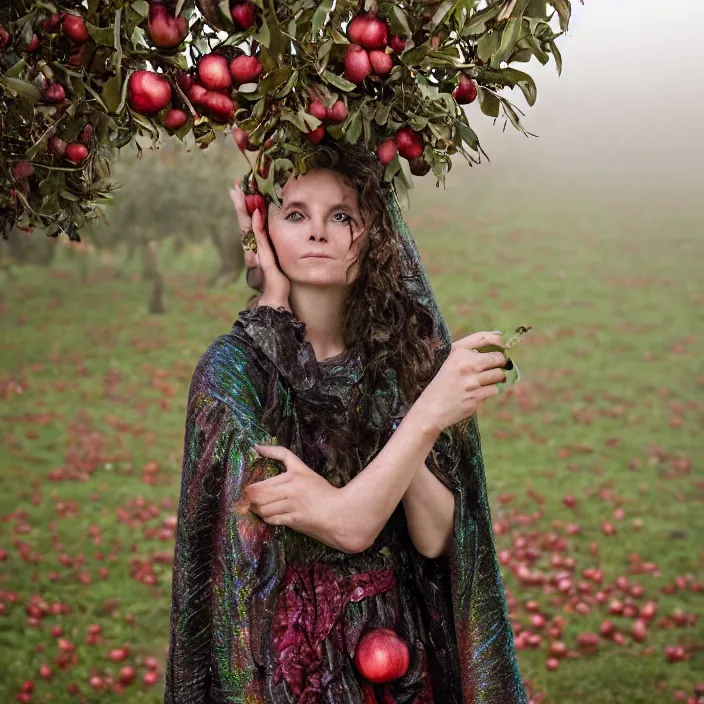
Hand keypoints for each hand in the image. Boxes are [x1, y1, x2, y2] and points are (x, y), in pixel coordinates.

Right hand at [228, 181, 290, 308]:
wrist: (275, 300)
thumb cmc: (277, 284)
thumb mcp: (276, 263)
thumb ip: (272, 252)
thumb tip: (272, 243)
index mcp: (257, 248)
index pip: (249, 224)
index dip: (246, 208)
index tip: (242, 192)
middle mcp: (254, 248)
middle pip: (244, 222)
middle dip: (239, 204)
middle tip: (234, 186)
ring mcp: (257, 253)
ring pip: (248, 227)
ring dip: (244, 209)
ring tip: (240, 193)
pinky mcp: (263, 259)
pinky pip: (259, 239)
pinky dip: (256, 225)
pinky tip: (255, 212)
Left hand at [244, 444, 349, 552]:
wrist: (337, 513)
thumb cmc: (321, 490)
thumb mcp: (303, 469)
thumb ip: (282, 456)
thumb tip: (257, 447)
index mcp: (294, 475)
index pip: (265, 477)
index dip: (251, 484)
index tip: (248, 483)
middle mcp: (292, 489)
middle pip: (259, 494)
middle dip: (250, 497)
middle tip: (249, 498)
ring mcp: (292, 506)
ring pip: (263, 508)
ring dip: (257, 509)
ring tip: (258, 507)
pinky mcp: (293, 520)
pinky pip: (271, 519)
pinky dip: (267, 518)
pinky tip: (269, 514)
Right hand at [415, 331, 507, 433]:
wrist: (431, 408)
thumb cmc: (443, 382)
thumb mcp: (450, 360)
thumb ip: (470, 348)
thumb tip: (498, 336)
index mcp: (457, 352)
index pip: (484, 338)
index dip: (499, 340)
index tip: (502, 345)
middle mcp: (465, 364)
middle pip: (498, 357)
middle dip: (502, 362)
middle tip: (498, 366)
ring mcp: (472, 381)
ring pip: (499, 374)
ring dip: (498, 377)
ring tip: (489, 379)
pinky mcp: (476, 396)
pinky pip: (494, 389)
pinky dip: (491, 390)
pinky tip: (481, 391)